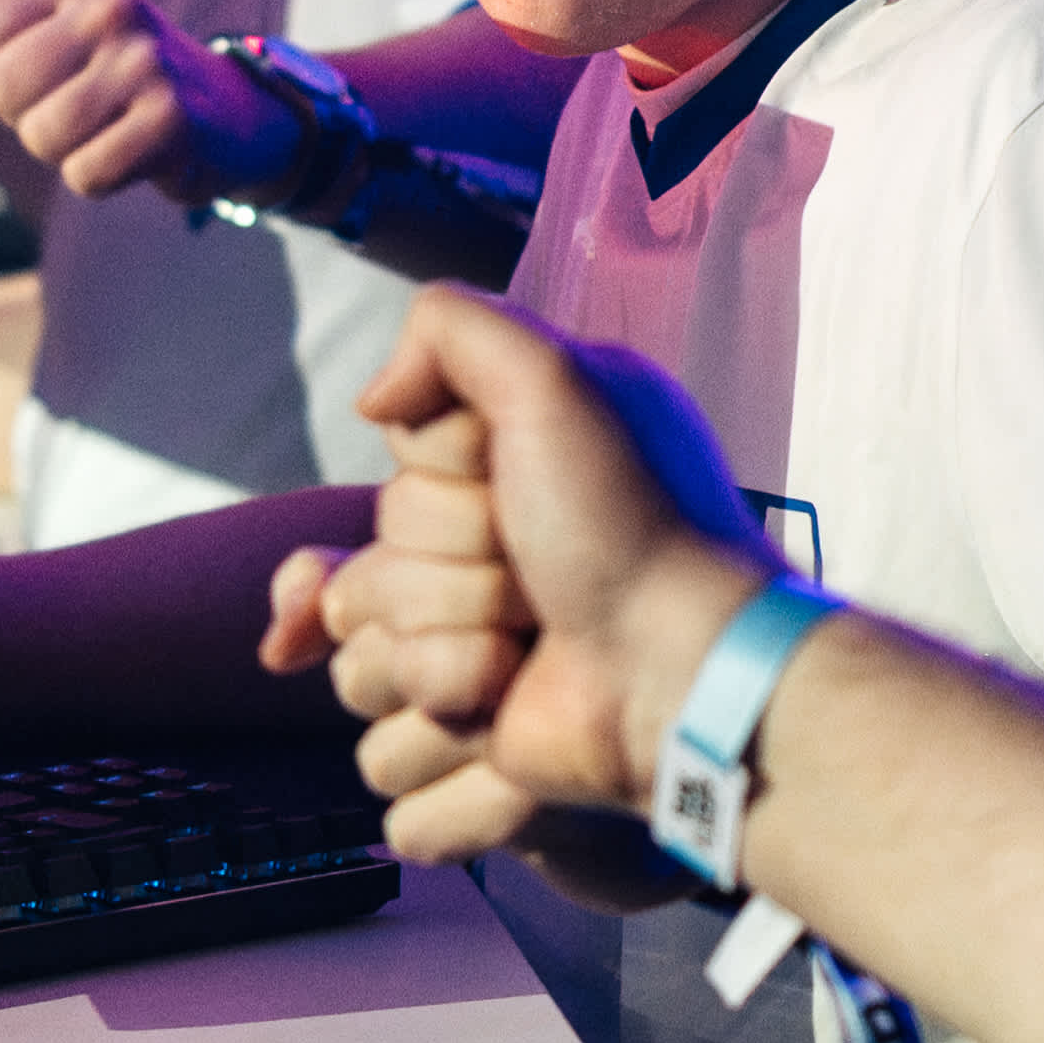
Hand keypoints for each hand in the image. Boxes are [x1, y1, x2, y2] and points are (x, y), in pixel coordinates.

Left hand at [0, 0, 299, 204]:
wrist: (228, 113)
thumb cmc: (116, 82)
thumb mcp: (47, 54)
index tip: (36, 79)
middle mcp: (110, 9)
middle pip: (4, 87)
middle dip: (25, 118)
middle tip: (74, 111)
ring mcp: (145, 62)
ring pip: (42, 136)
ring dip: (62, 153)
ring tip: (103, 132)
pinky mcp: (171, 122)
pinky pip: (85, 175)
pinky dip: (98, 178)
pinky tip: (130, 154)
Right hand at [256, 287, 770, 870]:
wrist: (678, 666)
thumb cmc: (633, 522)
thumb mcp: (555, 379)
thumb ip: (449, 328)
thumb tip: (371, 401)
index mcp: (506, 457)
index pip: (397, 452)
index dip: (443, 466)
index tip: (512, 474)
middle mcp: (481, 541)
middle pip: (374, 550)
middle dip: (453, 560)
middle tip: (537, 570)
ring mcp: (465, 633)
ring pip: (365, 636)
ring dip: (446, 633)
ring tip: (530, 638)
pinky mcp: (460, 713)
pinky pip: (385, 714)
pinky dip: (451, 696)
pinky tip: (510, 691)